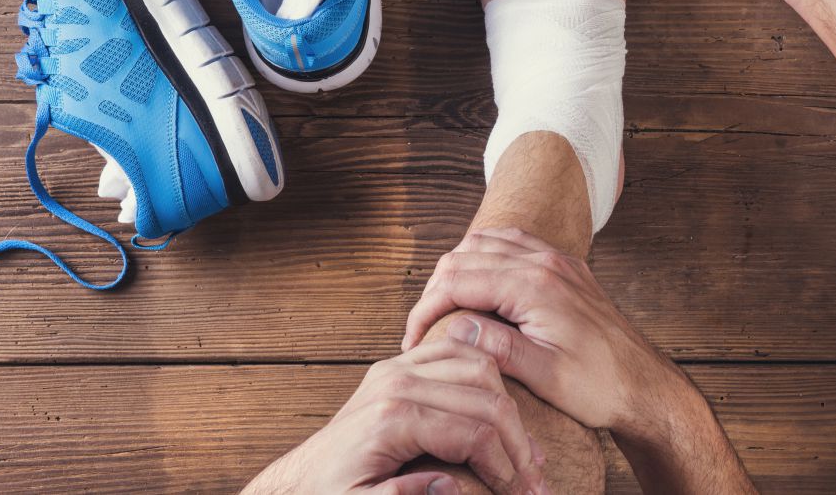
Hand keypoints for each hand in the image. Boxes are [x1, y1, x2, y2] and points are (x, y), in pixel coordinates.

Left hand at [241, 339, 546, 494]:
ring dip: (508, 407)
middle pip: (486, 396)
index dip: (506, 467)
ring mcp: (399, 366)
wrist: (301, 480)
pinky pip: (459, 353)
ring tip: (521, 451)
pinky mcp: (401, 364)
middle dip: (517, 441)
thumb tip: (451, 487)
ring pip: (479, 366)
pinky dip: (487, 378)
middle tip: (534, 479)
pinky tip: (498, 412)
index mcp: (392, 417)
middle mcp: (398, 381)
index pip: (474, 431)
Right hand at [401, 227, 686, 438]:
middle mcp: (545, 262)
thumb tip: (455, 325)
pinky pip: (512, 244)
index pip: (458, 280)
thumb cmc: (599, 387)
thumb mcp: (545, 376)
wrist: (644, 385)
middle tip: (421, 328)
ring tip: (443, 308)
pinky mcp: (564, 267)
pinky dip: (484, 257)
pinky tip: (478, 284)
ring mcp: (556, 260)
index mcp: (535, 286)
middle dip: (435, 289)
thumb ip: (499, 347)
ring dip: (458, 269)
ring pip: (486, 242)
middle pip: (465, 255)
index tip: (412, 340)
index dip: (425, 308)